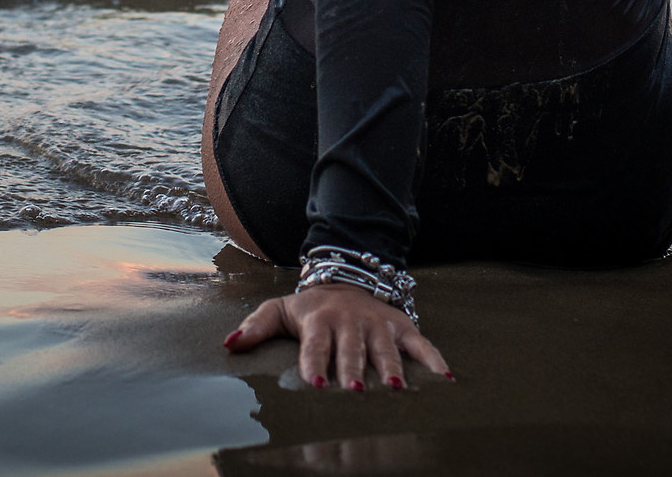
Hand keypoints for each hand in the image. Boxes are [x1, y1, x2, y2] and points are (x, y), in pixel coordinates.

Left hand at [223, 281, 452, 390]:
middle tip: (355, 392)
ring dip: (390, 367)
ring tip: (395, 388)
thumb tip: (228, 345)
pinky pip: (421, 342)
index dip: (315, 363)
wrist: (345, 278)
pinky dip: (433, 359)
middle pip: (352, 349)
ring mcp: (378, 323)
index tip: (317, 384)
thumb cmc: (309, 309)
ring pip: (385, 348)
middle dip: (353, 370)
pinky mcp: (402, 325)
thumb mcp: (279, 310)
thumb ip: (255, 328)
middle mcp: (350, 321)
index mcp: (319, 320)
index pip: (315, 344)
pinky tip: (443, 379)